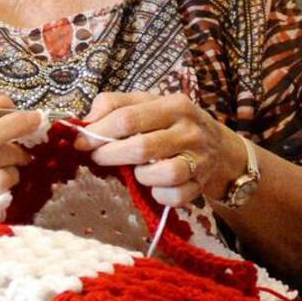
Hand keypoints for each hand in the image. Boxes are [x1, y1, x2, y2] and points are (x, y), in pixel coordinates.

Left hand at [74, 92, 247, 207]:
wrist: (220, 149)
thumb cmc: (173, 124)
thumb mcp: (149, 104)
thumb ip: (115, 104)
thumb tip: (87, 120)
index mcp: (174, 105)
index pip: (128, 117)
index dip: (99, 132)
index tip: (81, 142)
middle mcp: (189, 130)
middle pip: (142, 147)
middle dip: (110, 155)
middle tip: (97, 158)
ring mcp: (198, 159)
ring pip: (162, 173)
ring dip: (139, 176)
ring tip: (135, 171)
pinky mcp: (200, 184)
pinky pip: (174, 196)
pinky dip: (158, 194)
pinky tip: (154, 186)